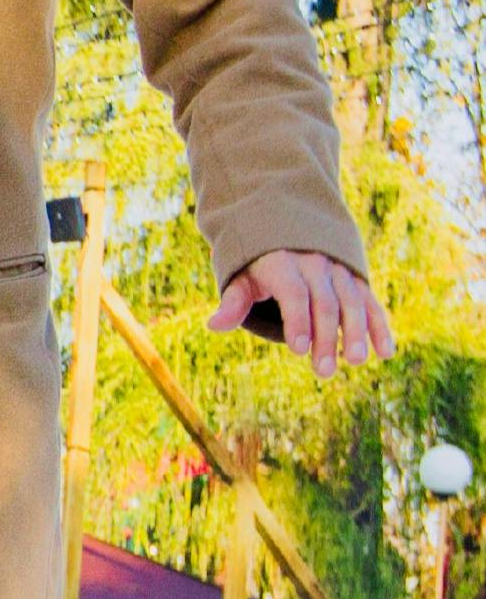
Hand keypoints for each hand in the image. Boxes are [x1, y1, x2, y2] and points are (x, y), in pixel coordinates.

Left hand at [212, 250, 395, 379]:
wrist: (286, 227)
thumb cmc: (258, 263)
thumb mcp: (241, 276)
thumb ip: (233, 301)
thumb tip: (213, 326)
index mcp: (282, 263)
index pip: (293, 294)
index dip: (296, 321)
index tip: (297, 350)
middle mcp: (314, 265)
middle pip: (324, 303)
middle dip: (325, 337)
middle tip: (324, 371)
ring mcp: (339, 271)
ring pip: (352, 302)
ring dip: (356, 333)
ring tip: (355, 361)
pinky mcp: (357, 280)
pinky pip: (371, 302)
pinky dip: (380, 326)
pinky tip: (385, 352)